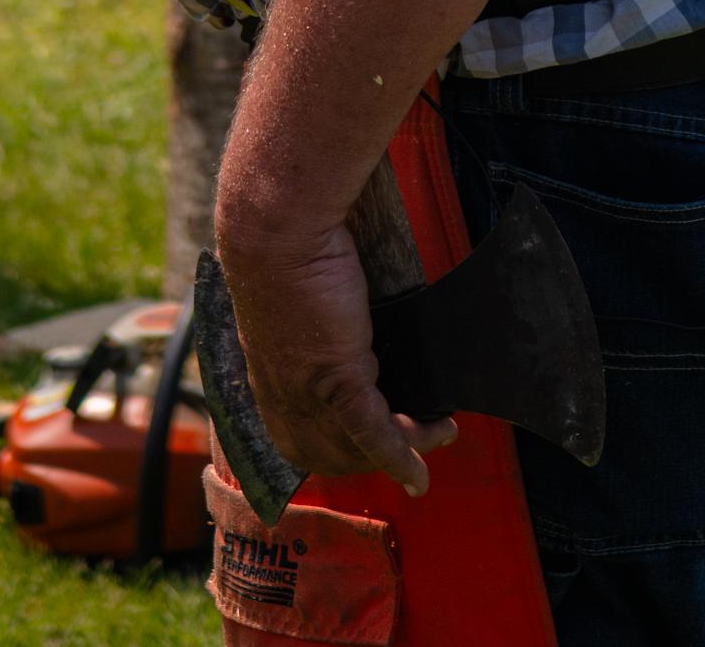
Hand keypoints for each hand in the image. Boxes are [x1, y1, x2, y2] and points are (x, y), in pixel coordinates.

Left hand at [216, 213, 456, 494]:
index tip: (367, 442)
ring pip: (359, 450)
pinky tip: (421, 474)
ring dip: (403, 449)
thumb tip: (335, 314)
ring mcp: (310, 392)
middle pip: (329, 457)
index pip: (297, 441)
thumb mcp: (286, 297)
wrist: (277, 230)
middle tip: (411, 438)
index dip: (333, 451)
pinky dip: (402, 458)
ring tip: (437, 431)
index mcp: (267, 378)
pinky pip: (375, 435)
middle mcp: (284, 396)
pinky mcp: (339, 377)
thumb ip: (305, 319)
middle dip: (372, 460)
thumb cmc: (282, 248)